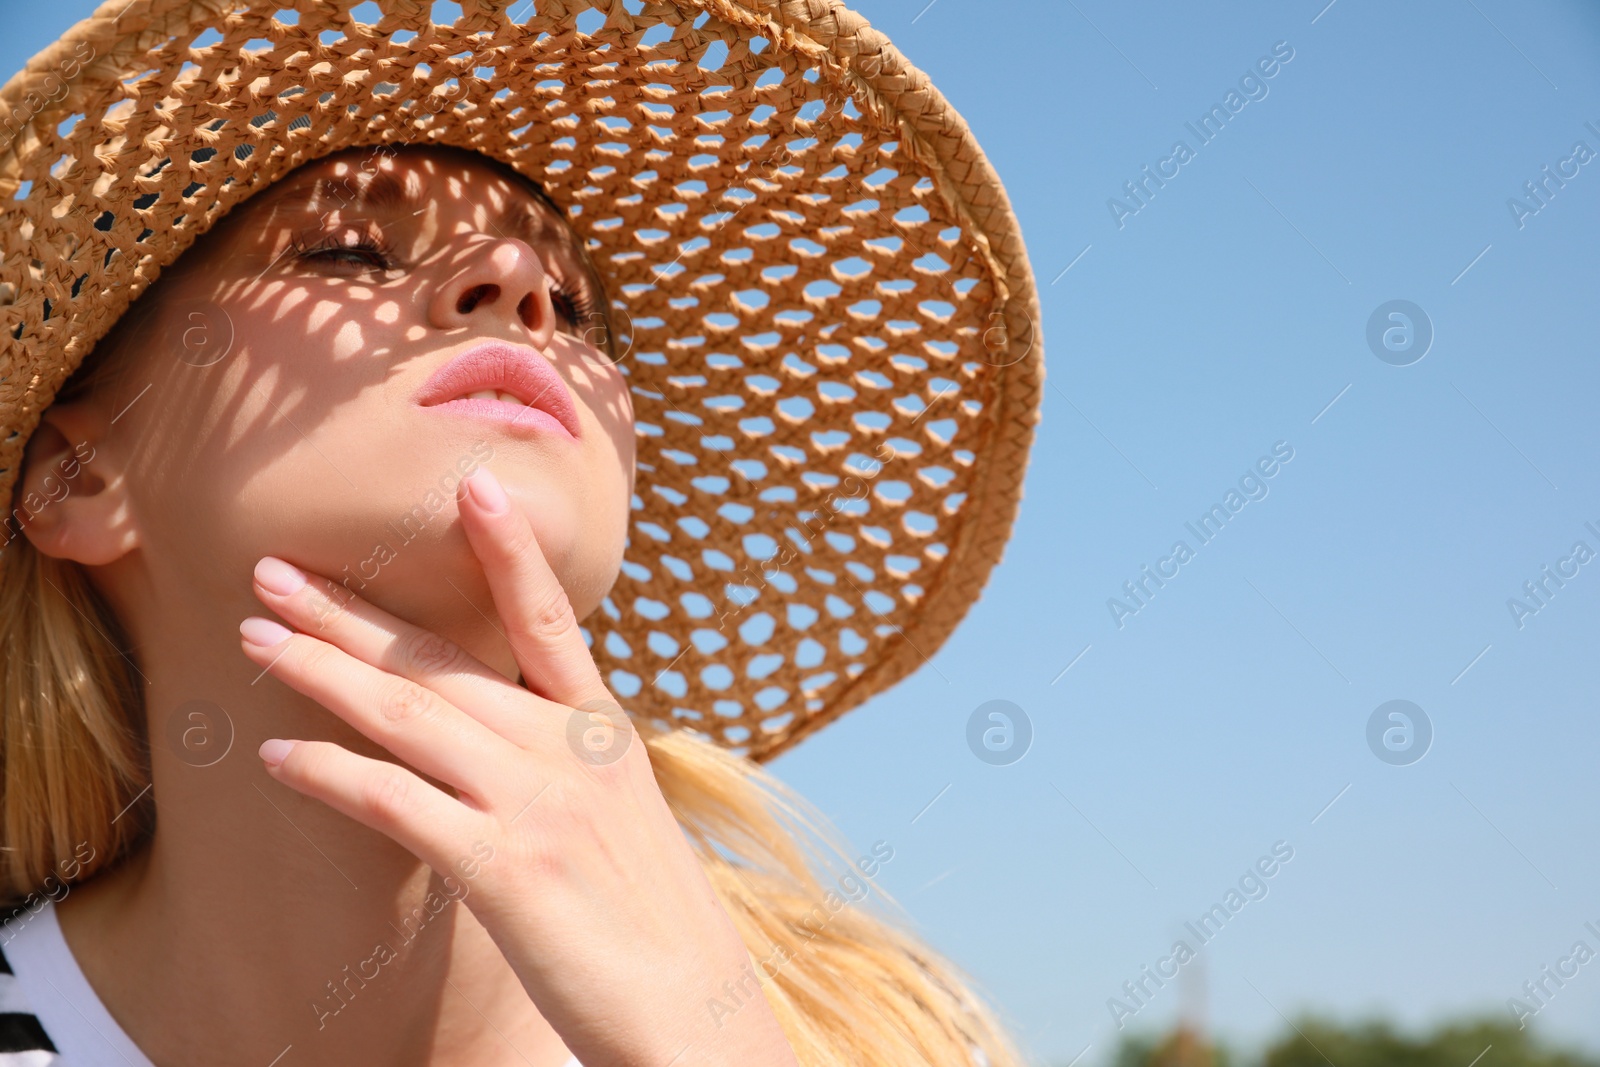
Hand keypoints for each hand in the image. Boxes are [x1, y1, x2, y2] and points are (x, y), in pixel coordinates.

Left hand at [237, 466, 797, 1066]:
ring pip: (408, 713)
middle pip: (444, 659)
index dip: (511, 550)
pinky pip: (394, 802)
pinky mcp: (503, 865)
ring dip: (323, 670)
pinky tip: (277, 758)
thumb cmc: (655, 923)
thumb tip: (512, 737)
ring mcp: (537, 801)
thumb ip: (573, 766)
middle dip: (352, 610)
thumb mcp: (627, 819)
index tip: (474, 484)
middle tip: (276, 569)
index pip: (550, 619)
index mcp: (605, 732)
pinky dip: (330, 773)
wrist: (690, 1008)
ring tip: (256, 638)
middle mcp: (570, 749)